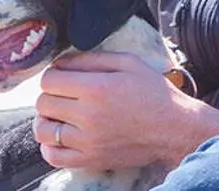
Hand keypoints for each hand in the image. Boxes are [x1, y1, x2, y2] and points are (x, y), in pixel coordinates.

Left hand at [33, 51, 198, 169]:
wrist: (175, 128)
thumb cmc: (155, 93)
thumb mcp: (129, 62)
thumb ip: (92, 58)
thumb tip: (61, 61)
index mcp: (96, 89)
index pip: (49, 80)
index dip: (53, 74)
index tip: (62, 75)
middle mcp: (88, 116)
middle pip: (43, 103)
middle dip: (50, 94)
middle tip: (63, 93)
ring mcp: (88, 141)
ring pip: (43, 131)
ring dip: (46, 119)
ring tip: (59, 114)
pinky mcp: (91, 159)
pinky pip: (54, 157)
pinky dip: (50, 146)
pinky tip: (61, 136)